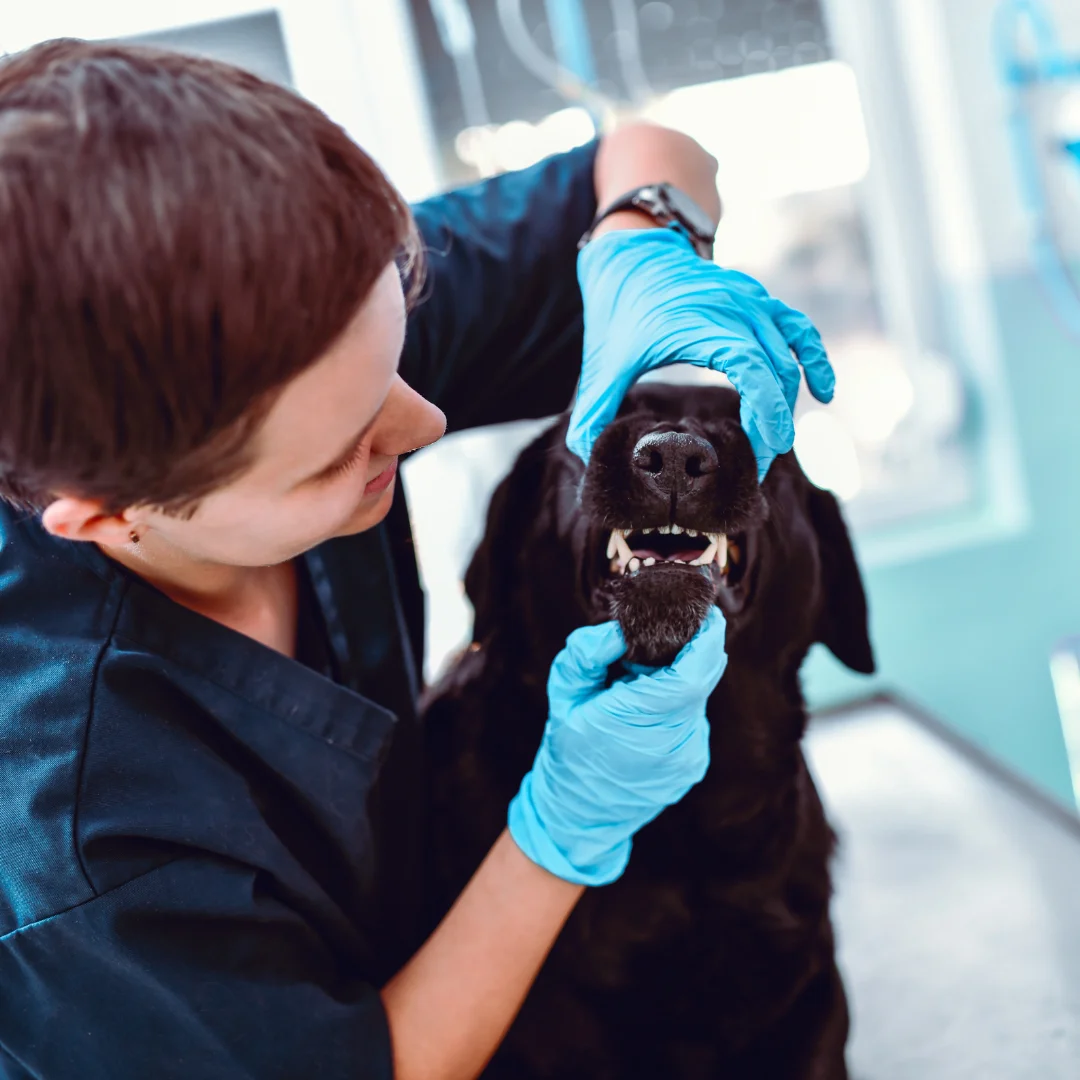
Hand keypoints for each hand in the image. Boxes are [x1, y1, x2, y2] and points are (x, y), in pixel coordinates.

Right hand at [507, 607, 726, 885]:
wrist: (577, 816)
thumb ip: (587, 654)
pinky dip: (677, 705)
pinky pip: (693, 720)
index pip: (692, 674)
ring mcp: (687, 757)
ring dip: (680, 680)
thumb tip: (619, 630)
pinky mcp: (693, 765)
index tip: (705, 614)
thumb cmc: (567, 752)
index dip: (706, 640)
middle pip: (702, 680)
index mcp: (638, 721)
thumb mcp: (563, 696)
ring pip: (699, 699)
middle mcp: (673, 743)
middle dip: (694, 650)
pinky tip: (647, 711)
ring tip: (642, 681)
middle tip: (672, 633)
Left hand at [568, 227, 834, 478]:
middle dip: (772, 425)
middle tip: (755, 467)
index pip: (753, 371)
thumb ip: (592, 409)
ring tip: (772, 443)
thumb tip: (585, 455)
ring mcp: (752, 301)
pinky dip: (814, 360)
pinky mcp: (759, 301)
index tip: (760, 455)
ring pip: (790, 357)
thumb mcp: (601, 361)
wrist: (633, 252)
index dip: (764, 415)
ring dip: (787, 401)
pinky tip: (824, 391)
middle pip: (776, 372)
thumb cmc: (619, 309)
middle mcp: (736, 308)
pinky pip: (799, 330)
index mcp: (701, 323)